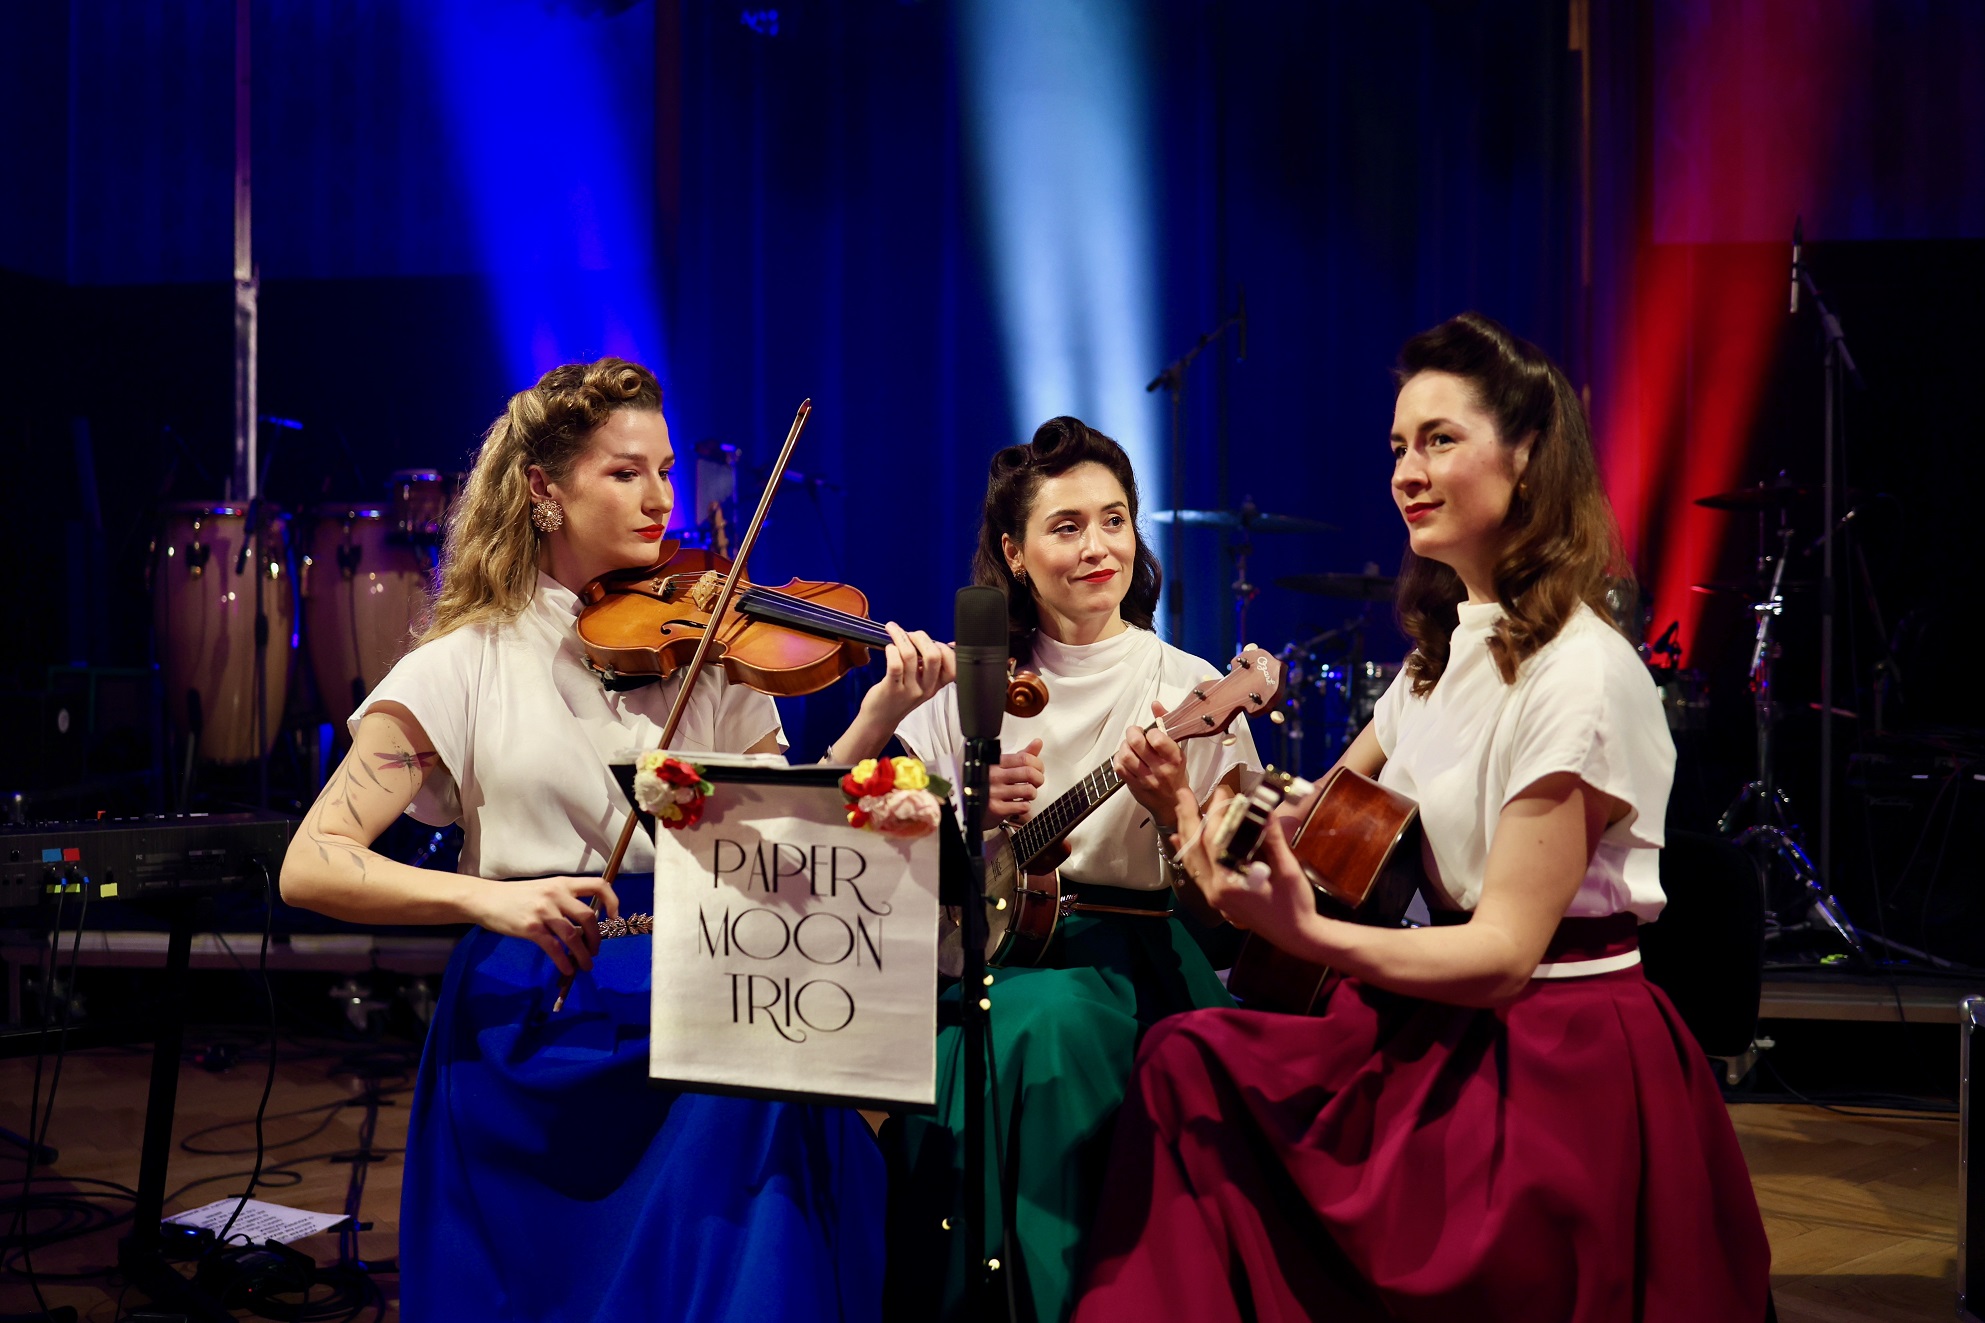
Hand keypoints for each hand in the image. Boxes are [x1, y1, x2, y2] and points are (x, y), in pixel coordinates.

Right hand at [467, 876, 621, 977]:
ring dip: (583, 954)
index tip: (614, 916)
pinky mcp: (531, 928)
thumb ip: (564, 899)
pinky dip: (564, 961)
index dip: (612, 900)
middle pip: (588, 917)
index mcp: (563, 883)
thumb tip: (585, 923)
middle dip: (596, 938)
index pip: (598, 885)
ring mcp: (543, 911)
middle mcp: (556, 894)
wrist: (487, 899)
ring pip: (573, 935)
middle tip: (595, 950)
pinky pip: (554, 947)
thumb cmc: (517, 896)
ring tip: (586, 965)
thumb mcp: (544, 889)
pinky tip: (567, 969)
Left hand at [859, 623, 955, 725]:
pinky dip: (891, 650)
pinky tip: (889, 647)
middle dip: (921, 637)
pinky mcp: (891, 688)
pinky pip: (895, 663)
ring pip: (910, 655)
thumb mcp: (922, 685)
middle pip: (933, 656)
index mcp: (936, 685)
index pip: (953, 666)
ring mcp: (909, 689)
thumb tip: (939, 643)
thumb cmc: (898, 698)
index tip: (930, 642)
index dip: (944, 648)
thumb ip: (930, 667)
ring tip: (894, 631)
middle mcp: (925, 688)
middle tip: (910, 634)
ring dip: (901, 637)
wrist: (880, 719)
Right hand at [988, 738, 1044, 822]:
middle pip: (1029, 773)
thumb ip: (1022, 755)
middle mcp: (994, 776)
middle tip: (1036, 782)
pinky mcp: (996, 809)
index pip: (1024, 758)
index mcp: (996, 762)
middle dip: (1039, 779)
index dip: (1038, 764)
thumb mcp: (1003, 766)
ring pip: (1028, 790)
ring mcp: (994, 792)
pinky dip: (1026, 806)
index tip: (1038, 769)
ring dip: (1032, 794)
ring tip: (1026, 794)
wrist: (971, 806)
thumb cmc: (989, 784)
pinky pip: (1023, 806)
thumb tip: (1037, 742)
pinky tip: (1019, 804)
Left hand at [1115, 700, 1188, 821]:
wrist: (1173, 804)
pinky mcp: (1134, 786)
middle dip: (1132, 732)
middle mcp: (1160, 770)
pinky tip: (1125, 757)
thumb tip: (1155, 705)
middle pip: (1137, 743)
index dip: (1151, 731)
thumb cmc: (1176, 774)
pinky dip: (1118, 758)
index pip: (1158, 738)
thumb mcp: (1177, 749)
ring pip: (1125, 755)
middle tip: (1135, 733)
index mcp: (1174, 759)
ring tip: (1129, 745)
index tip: (1152, 732)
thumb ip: (1166, 725)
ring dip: (1124, 746)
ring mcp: (1146, 780)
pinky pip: (1119, 768)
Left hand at [1171, 786, 1314, 939]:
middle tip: (1183, 792)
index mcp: (1230, 883)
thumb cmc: (1295, 904)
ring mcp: (1214, 896)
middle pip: (1194, 848)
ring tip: (1181, 809)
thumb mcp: (1287, 869)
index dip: (1216, 813)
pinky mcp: (1218, 898)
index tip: (1222, 792)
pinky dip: (1188, 853)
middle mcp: (1215, 890)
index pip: (1214, 841)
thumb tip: (1263, 810)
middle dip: (1188, 818)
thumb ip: (1271, 840)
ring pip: (1191, 860)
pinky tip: (1181, 840)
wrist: (1297, 935)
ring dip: (1186, 833)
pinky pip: (1196, 872)